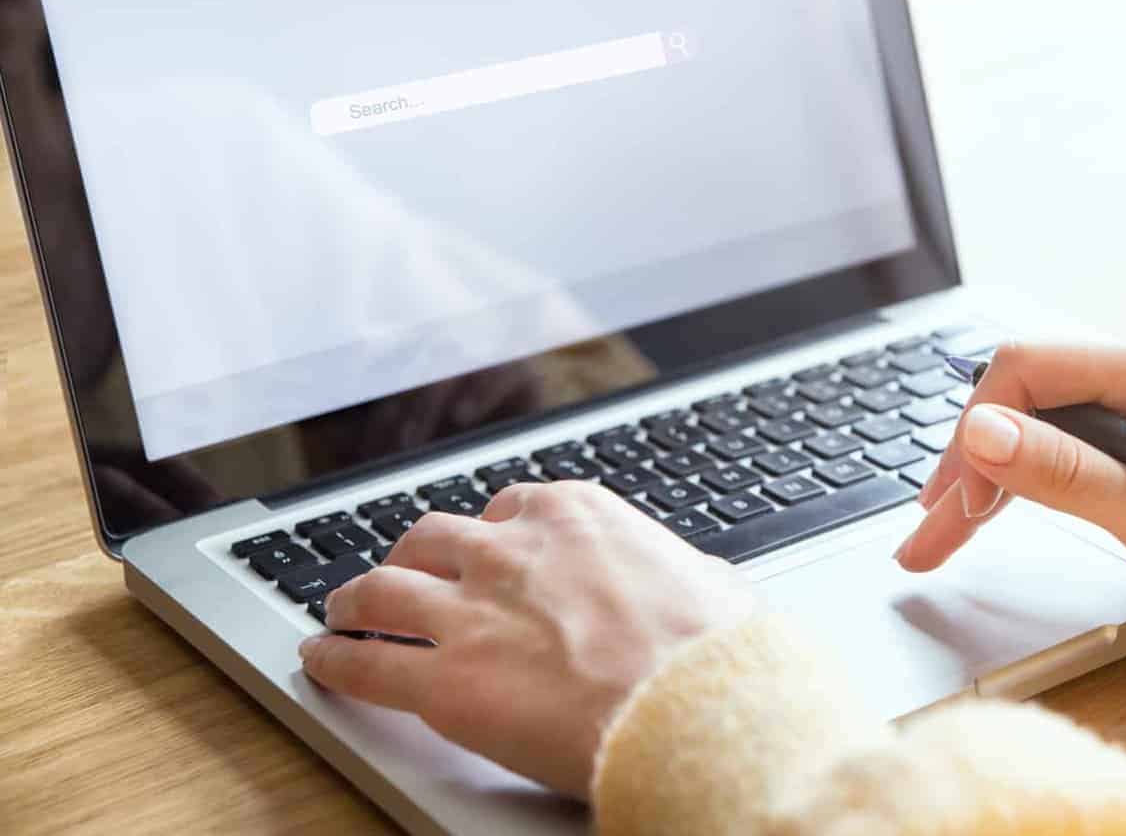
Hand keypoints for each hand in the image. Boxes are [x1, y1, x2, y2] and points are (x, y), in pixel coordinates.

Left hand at [299, 481, 754, 798]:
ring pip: (382, 588)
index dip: (491, 534)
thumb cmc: (714, 654)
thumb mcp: (714, 586)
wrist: (693, 706)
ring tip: (343, 610)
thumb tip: (709, 585)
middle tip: (404, 576)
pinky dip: (334, 659)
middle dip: (413, 556)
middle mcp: (512, 549)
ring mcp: (470, 611)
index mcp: (576, 516)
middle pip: (434, 538)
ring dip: (357, 598)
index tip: (485, 550)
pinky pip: (365, 663)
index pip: (511, 508)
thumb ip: (689, 577)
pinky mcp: (443, 681)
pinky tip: (321, 660)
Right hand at [894, 339, 1125, 632]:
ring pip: (1044, 423)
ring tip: (945, 536)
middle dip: (970, 464)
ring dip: (992, 476)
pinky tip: (1000, 512)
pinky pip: (1073, 442)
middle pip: (1027, 398)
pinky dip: (1031, 477)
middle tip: (929, 535)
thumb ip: (1066, 473)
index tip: (950, 500)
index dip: (974, 430)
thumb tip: (981, 433)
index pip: (1026, 370)